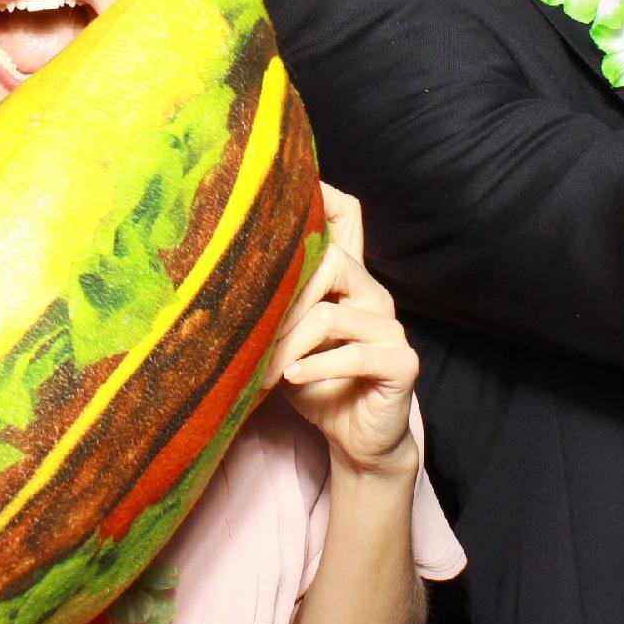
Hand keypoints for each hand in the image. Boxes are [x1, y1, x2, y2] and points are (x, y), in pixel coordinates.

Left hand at [269, 184, 419, 477]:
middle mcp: (373, 292)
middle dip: (284, 300)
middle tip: (255, 338)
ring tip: (266, 373)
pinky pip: (355, 353)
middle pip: (329, 262)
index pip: (346, 217)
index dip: (324, 194)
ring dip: (288, 346)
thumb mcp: (284, 340)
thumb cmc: (314, 383)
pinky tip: (294, 380)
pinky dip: (317, 367)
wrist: (355, 440)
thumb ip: (272, 305)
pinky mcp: (402, 361)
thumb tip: (221, 276)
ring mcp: (391, 326)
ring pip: (330, 314)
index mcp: (347, 278)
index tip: (291, 184)